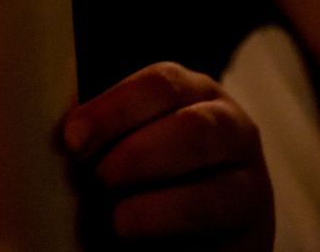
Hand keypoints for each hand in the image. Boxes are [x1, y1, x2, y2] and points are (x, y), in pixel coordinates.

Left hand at [62, 62, 272, 249]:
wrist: (191, 228)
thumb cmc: (146, 171)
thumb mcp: (128, 136)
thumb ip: (102, 125)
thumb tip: (66, 126)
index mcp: (197, 94)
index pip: (163, 84)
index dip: (115, 108)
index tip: (74, 137)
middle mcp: (234, 132)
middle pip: (194, 132)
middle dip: (139, 156)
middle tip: (101, 179)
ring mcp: (250, 188)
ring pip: (212, 197)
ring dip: (158, 211)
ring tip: (120, 222)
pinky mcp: (254, 241)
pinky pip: (219, 246)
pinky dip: (180, 249)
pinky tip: (146, 250)